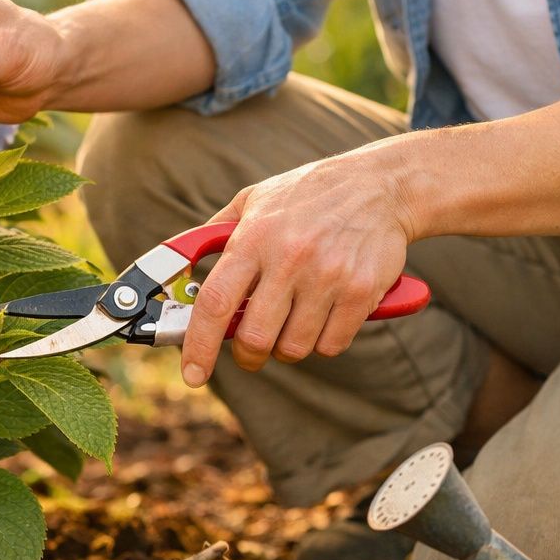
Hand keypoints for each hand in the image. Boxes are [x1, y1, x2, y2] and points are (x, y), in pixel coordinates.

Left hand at [181, 141, 417, 386]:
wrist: (380, 185)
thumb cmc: (308, 195)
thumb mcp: (254, 200)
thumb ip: (217, 234)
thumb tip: (179, 264)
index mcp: (254, 239)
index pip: (215, 303)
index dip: (199, 346)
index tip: (193, 374)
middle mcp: (289, 258)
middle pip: (255, 338)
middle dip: (248, 354)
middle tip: (252, 348)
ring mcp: (327, 277)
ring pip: (294, 348)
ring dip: (288, 346)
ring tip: (294, 320)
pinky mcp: (361, 292)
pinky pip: (331, 344)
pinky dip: (324, 341)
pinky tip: (326, 314)